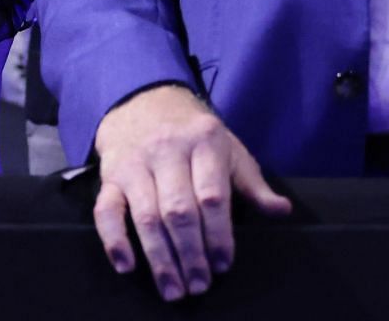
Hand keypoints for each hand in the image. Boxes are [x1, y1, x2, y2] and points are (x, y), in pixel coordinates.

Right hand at [92, 83, 291, 302]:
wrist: (145, 100)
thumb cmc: (194, 133)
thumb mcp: (229, 148)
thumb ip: (253, 184)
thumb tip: (282, 210)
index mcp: (204, 141)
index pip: (212, 195)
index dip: (219, 235)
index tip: (223, 265)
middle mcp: (167, 149)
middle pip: (179, 210)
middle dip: (191, 253)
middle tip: (200, 285)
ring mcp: (135, 163)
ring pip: (146, 216)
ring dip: (160, 258)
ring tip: (174, 287)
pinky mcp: (110, 175)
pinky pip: (106, 210)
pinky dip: (114, 240)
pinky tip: (127, 266)